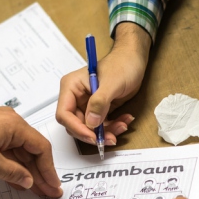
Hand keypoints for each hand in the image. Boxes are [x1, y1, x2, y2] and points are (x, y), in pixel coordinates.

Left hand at [0, 107, 62, 197]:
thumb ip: (13, 173)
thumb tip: (27, 180)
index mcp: (14, 123)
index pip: (41, 148)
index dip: (49, 169)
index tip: (53, 185)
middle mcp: (8, 121)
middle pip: (31, 150)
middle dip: (40, 172)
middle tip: (48, 190)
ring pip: (18, 151)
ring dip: (26, 170)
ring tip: (34, 189)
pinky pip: (6, 149)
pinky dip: (11, 164)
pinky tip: (16, 179)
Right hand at [56, 23, 150, 144]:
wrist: (134, 60)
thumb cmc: (122, 64)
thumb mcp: (111, 83)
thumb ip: (99, 102)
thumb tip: (91, 122)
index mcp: (71, 87)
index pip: (64, 114)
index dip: (76, 128)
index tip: (92, 136)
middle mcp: (76, 97)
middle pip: (77, 125)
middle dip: (94, 133)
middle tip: (111, 138)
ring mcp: (87, 105)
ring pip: (90, 128)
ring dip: (106, 132)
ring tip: (122, 126)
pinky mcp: (99, 110)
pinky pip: (102, 125)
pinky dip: (113, 127)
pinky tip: (125, 121)